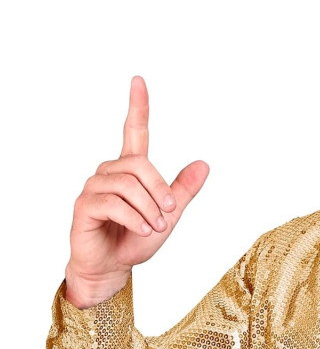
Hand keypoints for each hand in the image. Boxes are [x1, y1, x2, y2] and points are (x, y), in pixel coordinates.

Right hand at [65, 76, 209, 306]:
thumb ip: (183, 191)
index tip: (139, 81)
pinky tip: (144, 230)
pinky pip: (113, 203)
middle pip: (139, 164)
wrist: (112, 267)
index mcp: (130, 171)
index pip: (134, 132)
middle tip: (168, 213)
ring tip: (155, 227)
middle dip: (159, 189)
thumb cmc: (136, 239)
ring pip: (127, 185)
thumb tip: (204, 164)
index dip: (137, 107)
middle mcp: (109, 172)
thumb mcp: (168, 215)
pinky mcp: (85, 206)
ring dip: (148, 208)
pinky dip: (134, 218)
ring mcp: (94, 187)